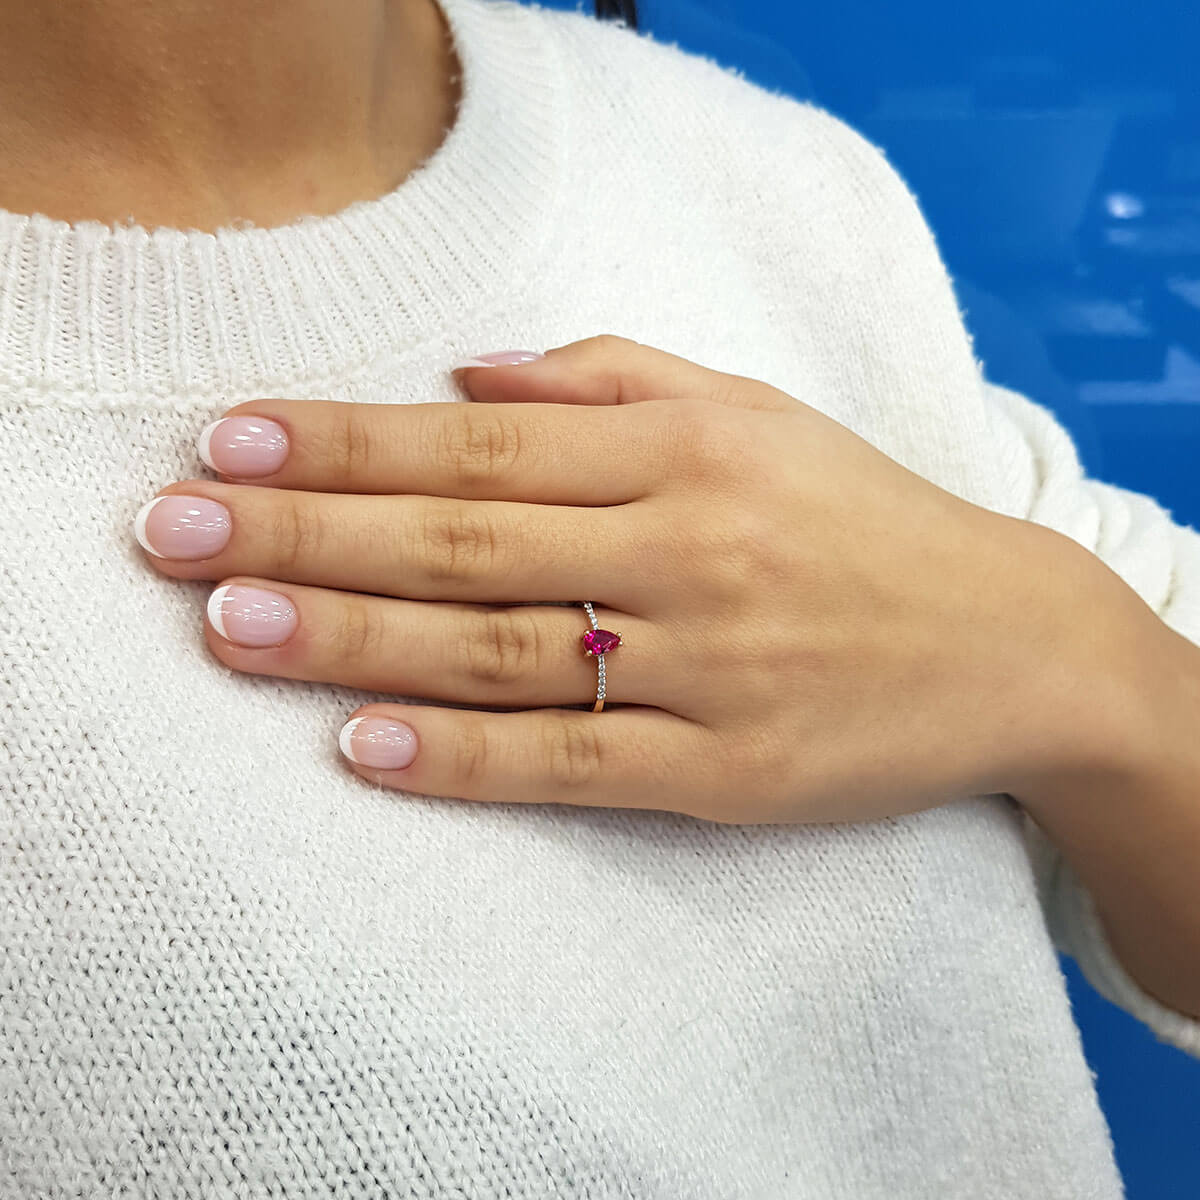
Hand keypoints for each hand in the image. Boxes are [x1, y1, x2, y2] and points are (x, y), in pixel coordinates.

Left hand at [134, 335, 1075, 823]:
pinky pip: (577, 761)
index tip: (230, 438)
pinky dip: (464, 757)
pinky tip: (363, 745)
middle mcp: (692, 547)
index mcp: (688, 449)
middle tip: (171, 530)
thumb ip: (612, 376)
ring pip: (500, 650)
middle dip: (306, 529)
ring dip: (352, 636)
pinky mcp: (732, 771)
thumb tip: (466, 376)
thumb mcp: (754, 411)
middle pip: (464, 539)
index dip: (346, 439)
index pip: (479, 441)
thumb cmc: (859, 517)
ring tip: (226, 623)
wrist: (1008, 639)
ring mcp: (711, 665)